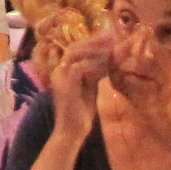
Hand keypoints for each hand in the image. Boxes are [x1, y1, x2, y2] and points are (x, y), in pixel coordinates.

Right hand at [49, 30, 114, 145]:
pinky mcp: (64, 85)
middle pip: (75, 47)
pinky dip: (93, 64)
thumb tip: (107, 60)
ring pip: (75, 53)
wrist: (71, 132)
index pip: (76, 49)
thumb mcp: (90, 87)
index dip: (92, 42)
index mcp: (63, 70)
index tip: (109, 38)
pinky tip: (106, 65)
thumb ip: (95, 73)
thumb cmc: (81, 112)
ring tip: (111, 48)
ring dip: (94, 49)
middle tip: (112, 38)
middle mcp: (58, 70)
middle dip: (94, 41)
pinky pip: (79, 68)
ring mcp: (59, 76)